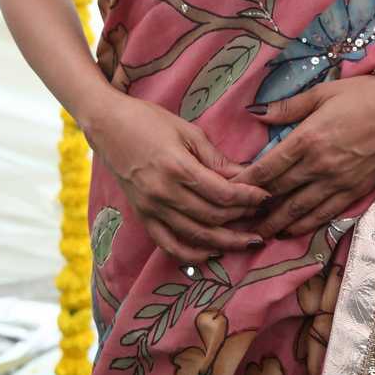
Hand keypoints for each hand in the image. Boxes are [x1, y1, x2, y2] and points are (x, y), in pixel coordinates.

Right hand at [85, 94, 270, 262]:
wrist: (109, 126)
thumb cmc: (150, 121)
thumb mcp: (188, 132)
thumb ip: (215, 158)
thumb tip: (246, 175)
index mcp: (177, 167)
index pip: (221, 193)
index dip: (247, 197)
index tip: (265, 196)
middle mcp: (163, 193)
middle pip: (212, 217)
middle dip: (241, 219)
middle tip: (263, 218)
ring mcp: (151, 208)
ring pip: (195, 236)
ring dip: (225, 242)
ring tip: (248, 241)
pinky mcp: (143, 216)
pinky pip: (169, 244)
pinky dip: (192, 254)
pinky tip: (212, 253)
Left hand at [232, 75, 374, 239]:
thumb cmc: (363, 95)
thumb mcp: (323, 93)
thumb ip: (287, 107)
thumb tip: (254, 112)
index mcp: (307, 138)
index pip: (268, 168)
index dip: (246, 182)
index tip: (229, 190)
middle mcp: (319, 165)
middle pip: (279, 192)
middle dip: (255, 207)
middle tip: (235, 218)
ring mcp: (338, 182)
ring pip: (299, 210)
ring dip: (276, 223)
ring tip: (257, 232)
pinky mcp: (355, 193)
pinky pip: (324, 215)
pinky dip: (305, 226)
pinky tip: (291, 231)